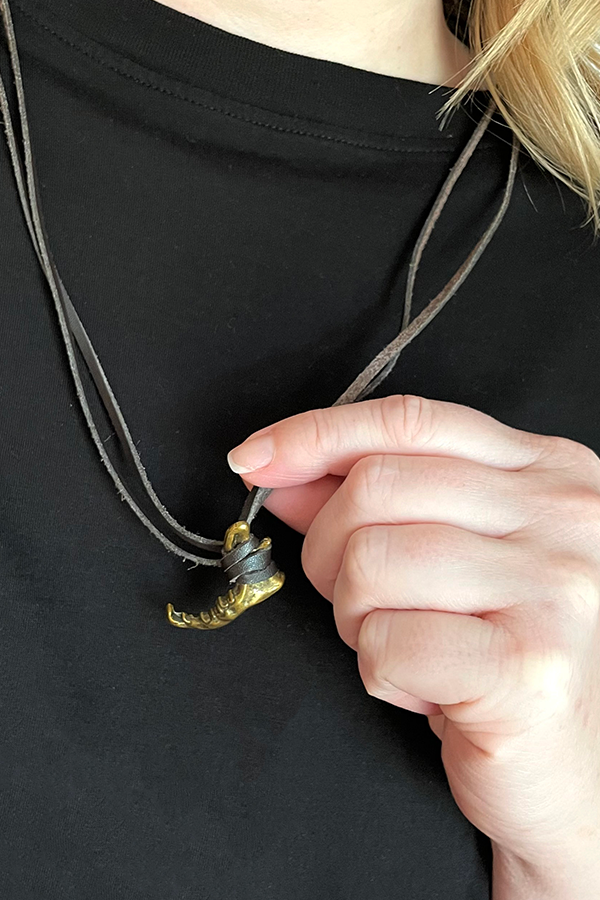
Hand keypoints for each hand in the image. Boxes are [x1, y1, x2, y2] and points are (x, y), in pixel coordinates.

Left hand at [227, 395, 599, 869]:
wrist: (580, 770)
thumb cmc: (510, 659)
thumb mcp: (450, 560)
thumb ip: (375, 505)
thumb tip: (282, 474)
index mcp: (546, 472)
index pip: (411, 421)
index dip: (318, 434)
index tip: (256, 459)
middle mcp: (561, 516)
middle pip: (376, 487)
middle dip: (330, 549)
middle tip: (360, 599)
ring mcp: (552, 587)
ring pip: (370, 563)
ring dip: (357, 618)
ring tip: (406, 645)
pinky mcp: (529, 666)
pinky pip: (387, 643)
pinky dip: (381, 672)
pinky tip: (427, 689)